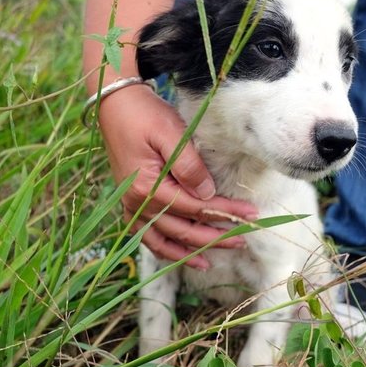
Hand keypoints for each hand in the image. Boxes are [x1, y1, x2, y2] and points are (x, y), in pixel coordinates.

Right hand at [99, 84, 257, 268]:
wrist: (114, 105)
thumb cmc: (144, 115)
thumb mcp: (170, 132)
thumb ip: (189, 165)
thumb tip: (208, 195)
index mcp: (148, 187)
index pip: (195, 208)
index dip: (225, 213)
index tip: (250, 214)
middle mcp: (137, 204)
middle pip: (182, 231)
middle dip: (214, 238)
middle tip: (242, 240)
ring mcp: (131, 207)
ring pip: (164, 241)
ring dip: (188, 253)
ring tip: (211, 261)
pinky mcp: (131, 205)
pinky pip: (147, 236)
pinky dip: (165, 249)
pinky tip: (182, 256)